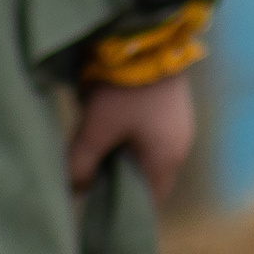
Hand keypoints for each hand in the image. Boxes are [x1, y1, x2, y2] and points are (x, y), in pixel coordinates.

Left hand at [67, 71, 195, 199]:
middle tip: (92, 184)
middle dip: (121, 185)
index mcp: (166, 160)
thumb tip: (74, 192)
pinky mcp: (171, 110)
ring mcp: (179, 127)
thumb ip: (81, 166)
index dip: (124, 209)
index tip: (99, 211)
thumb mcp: (94, 131)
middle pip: (147, 181)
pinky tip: (110, 136)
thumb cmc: (121, 92)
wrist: (143, 41)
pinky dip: (131, 143)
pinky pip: (150, 139)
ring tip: (97, 159)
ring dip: (124, 161)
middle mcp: (179, 147)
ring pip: (147, 159)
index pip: (149, 203)